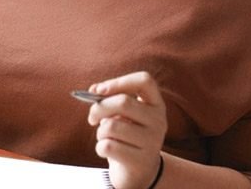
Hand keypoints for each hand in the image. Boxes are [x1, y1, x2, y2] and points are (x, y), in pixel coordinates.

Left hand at [87, 71, 166, 188]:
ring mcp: (153, 142)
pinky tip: (107, 151)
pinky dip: (100, 147)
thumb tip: (93, 89)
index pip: (145, 81)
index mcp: (156, 104)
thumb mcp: (121, 114)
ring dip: (100, 131)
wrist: (138, 171)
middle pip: (123, 102)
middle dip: (99, 108)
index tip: (99, 90)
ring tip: (106, 137)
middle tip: (92, 117)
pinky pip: (108, 146)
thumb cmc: (126, 135)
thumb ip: (109, 98)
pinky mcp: (141, 161)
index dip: (120, 81)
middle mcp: (159, 121)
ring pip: (111, 126)